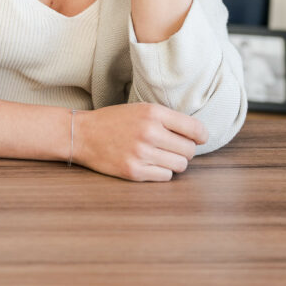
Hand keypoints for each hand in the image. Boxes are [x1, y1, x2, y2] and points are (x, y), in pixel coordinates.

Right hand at [73, 102, 207, 181]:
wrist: (83, 134)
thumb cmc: (114, 120)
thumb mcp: (140, 109)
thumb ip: (166, 119)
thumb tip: (197, 135)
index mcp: (152, 112)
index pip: (194, 129)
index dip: (201, 136)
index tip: (199, 138)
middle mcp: (149, 132)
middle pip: (189, 150)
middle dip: (185, 150)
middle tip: (173, 147)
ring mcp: (142, 153)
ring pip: (180, 165)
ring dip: (174, 162)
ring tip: (161, 155)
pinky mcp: (134, 171)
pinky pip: (165, 177)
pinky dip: (161, 172)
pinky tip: (149, 163)